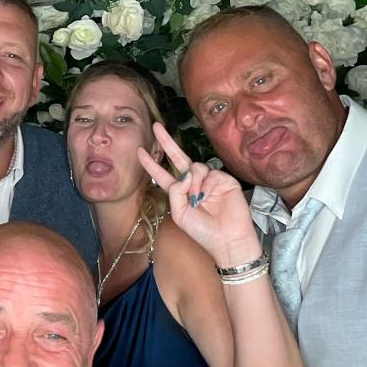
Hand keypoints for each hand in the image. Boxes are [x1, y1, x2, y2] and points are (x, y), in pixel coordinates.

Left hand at [137, 123, 260, 266]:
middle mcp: (193, 183)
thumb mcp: (179, 213)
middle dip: (166, 142)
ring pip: (195, 167)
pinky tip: (209, 196)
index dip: (151, 163)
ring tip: (198, 200)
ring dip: (194, 182)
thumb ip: (176, 191)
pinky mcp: (224, 179)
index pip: (162, 174)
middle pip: (178, 158)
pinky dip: (207, 185)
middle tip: (156, 127)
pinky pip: (211, 174)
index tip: (140, 151)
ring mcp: (209, 180)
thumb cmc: (202, 231)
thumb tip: (186, 173)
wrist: (227, 239)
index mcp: (180, 192)